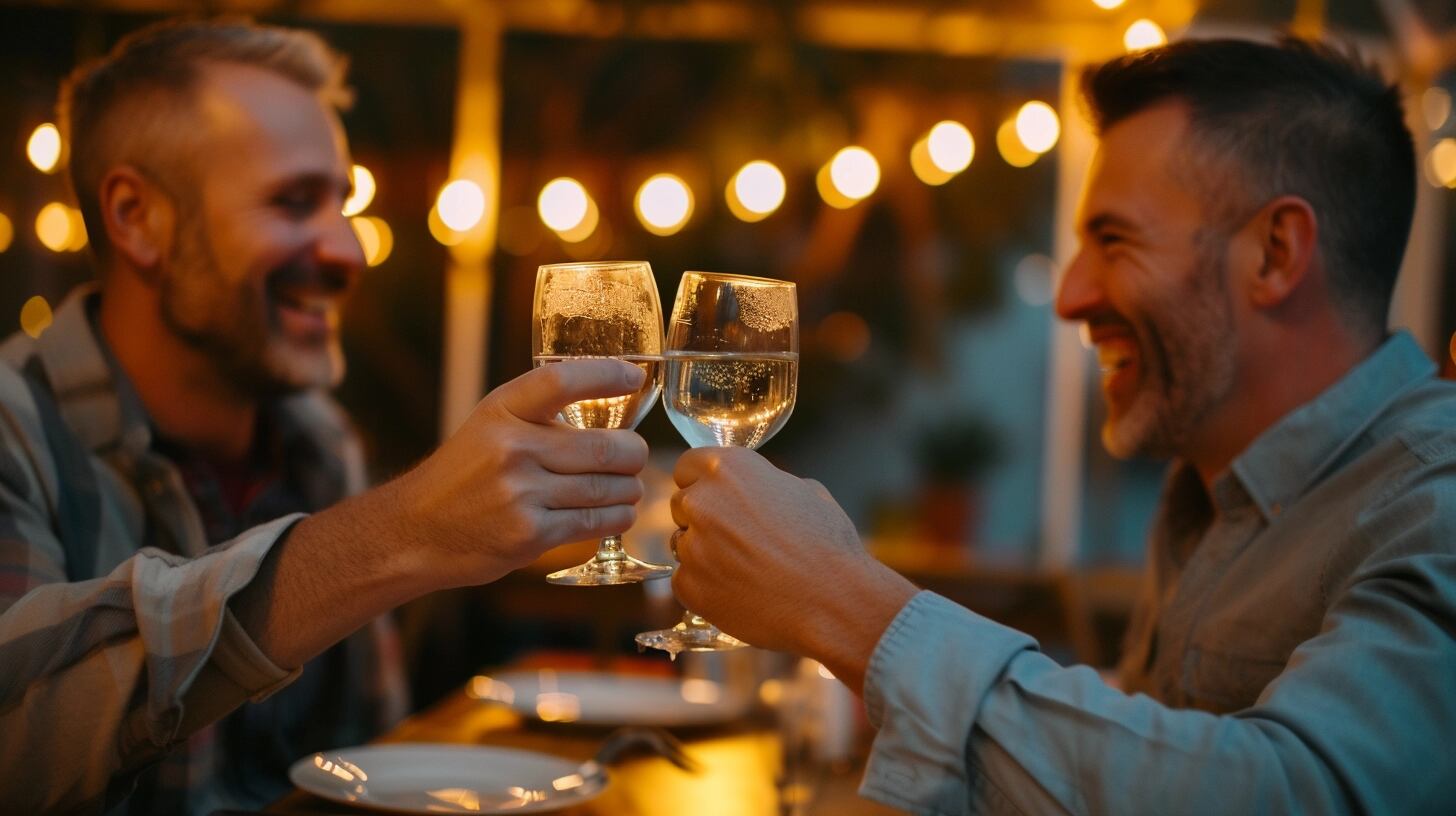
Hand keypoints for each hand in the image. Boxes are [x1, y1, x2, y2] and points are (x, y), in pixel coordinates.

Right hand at [395, 358, 649, 585]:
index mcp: (502, 411)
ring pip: (607, 488)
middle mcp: (511, 449)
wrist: (415, 531)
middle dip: (633, 453)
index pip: (561, 381)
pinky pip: (594, 522)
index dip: (605, 376)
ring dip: (629, 489)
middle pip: (605, 447)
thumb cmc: (463, 475)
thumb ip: (538, 415)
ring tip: (628, 487)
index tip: (633, 379)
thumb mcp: (489, 427)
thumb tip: (609, 402)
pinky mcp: (529, 535)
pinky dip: (617, 517)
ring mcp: (520, 494)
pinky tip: (618, 512)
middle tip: (635, 455)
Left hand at [669, 447, 915, 691]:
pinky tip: (740, 592)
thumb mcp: (805, 491)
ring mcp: (691, 545)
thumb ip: (765, 482)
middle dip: (704, 519)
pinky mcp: (688, 586)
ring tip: (746, 570)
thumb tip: (754, 489)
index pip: (687, 466)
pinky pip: (685, 581)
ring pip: (682, 544)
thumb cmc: (827, 545)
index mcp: (729, 469)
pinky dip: (706, 588)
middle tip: (739, 540)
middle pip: (682, 505)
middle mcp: (702, 501)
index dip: (704, 484)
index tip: (720, 499)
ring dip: (704, 554)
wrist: (833, 601)